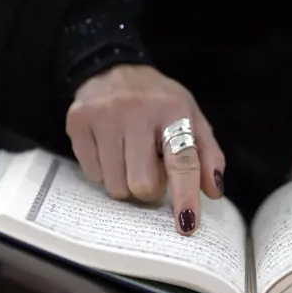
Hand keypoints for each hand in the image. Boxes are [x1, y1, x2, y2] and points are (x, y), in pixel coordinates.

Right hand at [66, 64, 224, 234]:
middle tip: (152, 172)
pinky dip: (105, 171)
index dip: (185, 197)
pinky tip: (110, 149)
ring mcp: (104, 116)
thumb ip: (207, 154)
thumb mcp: (191, 118)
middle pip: (143, 184)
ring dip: (127, 182)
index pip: (182, 162)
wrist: (113, 68)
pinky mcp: (78, 122)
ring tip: (130, 158)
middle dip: (150, 189)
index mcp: (172, 110)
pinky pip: (93, 175)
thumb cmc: (158, 102)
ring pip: (116, 186)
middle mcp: (137, 110)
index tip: (186, 225)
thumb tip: (213, 191)